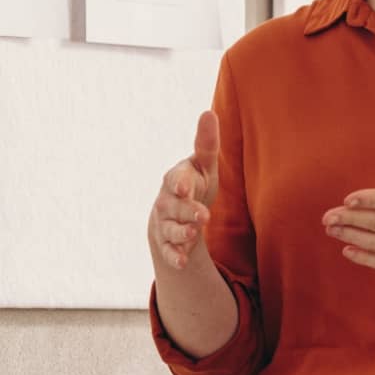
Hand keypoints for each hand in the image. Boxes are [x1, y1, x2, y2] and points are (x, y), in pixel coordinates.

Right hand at [148, 110, 220, 270]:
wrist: (178, 216)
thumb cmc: (195, 184)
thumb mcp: (204, 165)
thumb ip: (207, 143)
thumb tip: (209, 112)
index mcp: (176, 179)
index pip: (175, 179)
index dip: (180, 184)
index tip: (185, 187)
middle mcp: (167, 201)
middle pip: (175, 207)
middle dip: (187, 211)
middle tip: (202, 216)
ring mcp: (165, 224)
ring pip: (170, 230)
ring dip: (181, 234)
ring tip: (193, 236)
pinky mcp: (167, 245)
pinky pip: (168, 253)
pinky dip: (174, 258)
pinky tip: (181, 262)